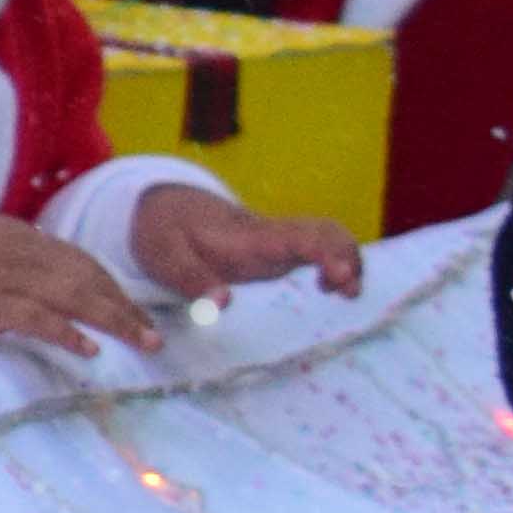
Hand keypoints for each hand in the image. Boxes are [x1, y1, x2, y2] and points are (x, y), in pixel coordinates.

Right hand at [0, 205, 156, 361]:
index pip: (81, 260)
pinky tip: (90, 349)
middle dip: (125, 306)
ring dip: (115, 320)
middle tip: (153, 333)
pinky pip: (40, 319)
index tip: (130, 307)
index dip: (111, 285)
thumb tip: (34, 273)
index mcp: (22, 237)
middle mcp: (25, 254)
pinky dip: (68, 333)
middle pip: (89, 279)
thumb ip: (10, 252)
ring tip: (144, 342)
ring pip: (77, 298)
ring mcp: (10, 279)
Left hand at [133, 188, 364, 309]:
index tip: (340, 276)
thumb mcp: (165, 257)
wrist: (163, 207)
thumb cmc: (164, 232)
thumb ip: (192, 280)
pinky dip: (337, 263)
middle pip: (327, 232)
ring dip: (349, 261)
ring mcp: (277, 240)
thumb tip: (223, 304)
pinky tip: (330, 288)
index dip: (327, 253)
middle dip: (349, 258)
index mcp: (247, 237)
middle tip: (348, 293)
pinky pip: (320, 247)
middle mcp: (271, 234)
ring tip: (345, 293)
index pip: (298, 236)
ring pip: (328, 237)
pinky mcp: (278, 248)